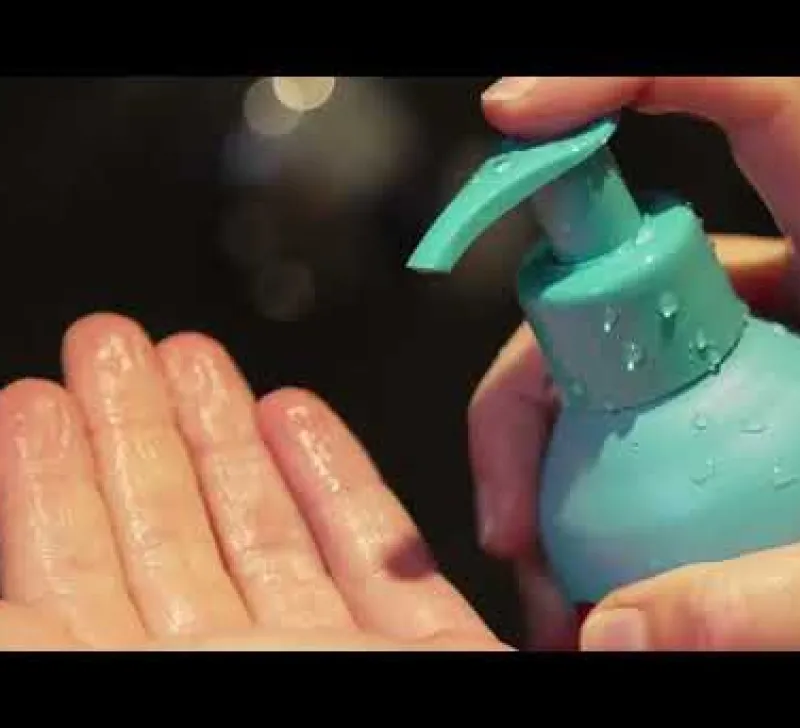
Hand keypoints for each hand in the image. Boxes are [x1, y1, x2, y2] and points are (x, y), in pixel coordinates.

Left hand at [0, 313, 504, 649]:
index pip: (79, 581)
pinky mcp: (431, 651)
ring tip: (188, 354)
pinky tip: (297, 417)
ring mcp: (339, 662)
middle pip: (174, 537)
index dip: (51, 487)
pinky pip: (381, 554)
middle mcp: (242, 675)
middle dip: (140, 431)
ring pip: (270, 536)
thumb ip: (37, 643)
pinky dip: (339, 480)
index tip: (35, 399)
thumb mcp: (111, 688)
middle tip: (108, 345)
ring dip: (228, 438)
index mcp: (156, 688)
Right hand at [469, 76, 799, 649]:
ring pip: (623, 350)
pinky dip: (599, 480)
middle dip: (538, 380)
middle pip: (633, 272)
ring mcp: (775, 346)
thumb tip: (619, 629)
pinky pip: (649, 411)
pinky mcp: (755, 402)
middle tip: (510, 521)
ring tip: (542, 572)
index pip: (760, 107)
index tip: (516, 118)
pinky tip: (588, 564)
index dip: (631, 83)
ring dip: (555, 453)